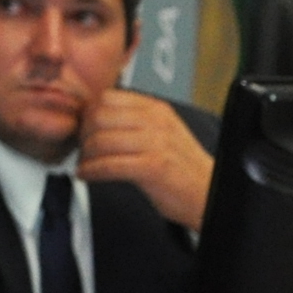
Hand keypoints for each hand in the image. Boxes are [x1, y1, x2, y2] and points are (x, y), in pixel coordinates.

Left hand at [78, 90, 214, 231]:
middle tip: (79, 147)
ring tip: (84, 164)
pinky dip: (91, 171)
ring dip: (84, 155)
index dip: (87, 113)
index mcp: (156, 109)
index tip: (82, 127)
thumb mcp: (161, 132)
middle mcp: (156, 122)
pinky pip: (109, 165)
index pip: (106, 97)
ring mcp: (156, 143)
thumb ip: (132, 120)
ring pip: (100, 140)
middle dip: (82, 134)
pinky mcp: (154, 167)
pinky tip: (88, 175)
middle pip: (98, 116)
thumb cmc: (183, 167)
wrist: (212, 194)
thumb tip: (93, 117)